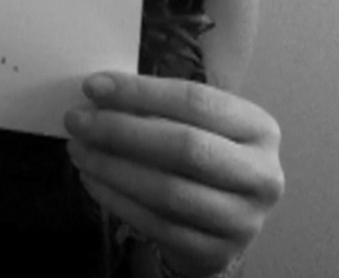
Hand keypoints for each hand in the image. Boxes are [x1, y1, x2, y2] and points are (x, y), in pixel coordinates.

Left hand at [64, 73, 283, 276]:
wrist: (225, 220)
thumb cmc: (204, 156)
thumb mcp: (198, 124)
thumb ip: (159, 107)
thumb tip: (99, 94)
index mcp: (258, 127)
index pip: (196, 101)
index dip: (140, 92)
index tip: (93, 86)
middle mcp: (261, 174)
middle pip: (184, 146)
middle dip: (121, 130)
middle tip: (77, 120)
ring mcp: (242, 219)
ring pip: (167, 191)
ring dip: (112, 167)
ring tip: (78, 150)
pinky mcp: (215, 252)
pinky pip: (155, 224)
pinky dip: (116, 199)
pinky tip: (91, 179)